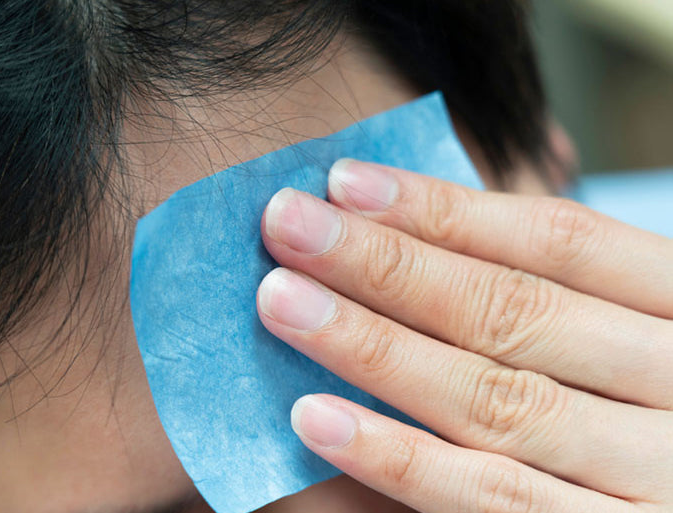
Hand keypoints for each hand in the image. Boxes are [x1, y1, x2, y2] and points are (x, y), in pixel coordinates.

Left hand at [257, 159, 672, 512]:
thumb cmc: (641, 412)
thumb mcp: (622, 339)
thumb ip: (542, 304)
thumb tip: (395, 245)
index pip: (562, 242)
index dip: (447, 208)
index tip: (347, 181)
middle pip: (514, 310)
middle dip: (387, 262)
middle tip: (287, 222)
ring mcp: (653, 478)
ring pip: (493, 400)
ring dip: (373, 346)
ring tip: (281, 302)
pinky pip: (488, 499)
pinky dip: (397, 457)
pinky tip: (314, 416)